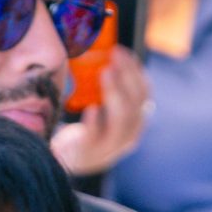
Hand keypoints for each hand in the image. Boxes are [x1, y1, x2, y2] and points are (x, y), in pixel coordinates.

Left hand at [51, 47, 151, 177]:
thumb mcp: (103, 109)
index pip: (144, 93)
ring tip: (105, 73)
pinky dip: (96, 123)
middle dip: (127, 77)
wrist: (68, 161)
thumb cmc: (87, 129)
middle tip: (114, 56)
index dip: (135, 71)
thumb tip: (104, 53)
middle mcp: (129, 134)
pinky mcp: (91, 153)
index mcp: (135, 121)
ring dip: (115, 94)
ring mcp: (112, 146)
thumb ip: (109, 89)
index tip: (121, 51)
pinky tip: (92, 108)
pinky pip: (97, 138)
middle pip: (136, 104)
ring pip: (122, 120)